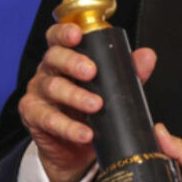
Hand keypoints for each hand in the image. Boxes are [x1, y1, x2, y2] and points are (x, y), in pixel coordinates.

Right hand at [18, 22, 156, 181]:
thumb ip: (128, 72)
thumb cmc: (92, 110)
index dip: (64, 32)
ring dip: (75, 96)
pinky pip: (47, 119)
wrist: (77, 149)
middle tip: (92, 72)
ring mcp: (38, 93)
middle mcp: (48, 71)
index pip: (58, 37)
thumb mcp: (112, 89)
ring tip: (96, 105)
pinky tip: (84, 133)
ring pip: (52, 87)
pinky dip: (67, 127)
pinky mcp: (33, 116)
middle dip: (72, 62)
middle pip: (53, 58)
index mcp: (64, 58)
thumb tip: (148, 55)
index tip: (77, 35)